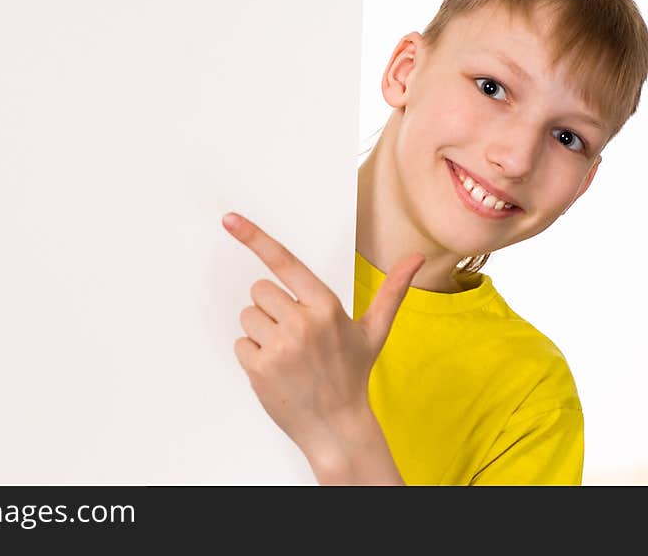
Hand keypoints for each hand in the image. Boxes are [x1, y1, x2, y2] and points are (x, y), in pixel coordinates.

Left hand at [222, 211, 424, 475]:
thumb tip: (417, 257)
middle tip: (295, 335)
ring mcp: (279, 347)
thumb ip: (392, 291)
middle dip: (272, 308)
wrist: (337, 427)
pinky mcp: (259, 368)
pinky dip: (253, 356)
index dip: (254, 237)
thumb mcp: (374, 331)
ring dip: (261, 332)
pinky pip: (240, 344)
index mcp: (326, 306)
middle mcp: (302, 323)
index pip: (284, 262)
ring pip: (247, 316)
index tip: (229, 219)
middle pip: (259, 290)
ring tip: (288, 355)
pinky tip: (276, 371)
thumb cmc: (353, 374)